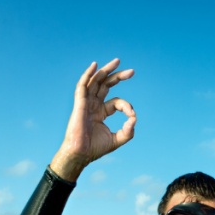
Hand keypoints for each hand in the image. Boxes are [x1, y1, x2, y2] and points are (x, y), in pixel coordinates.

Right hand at [50, 59, 135, 180]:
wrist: (81, 153)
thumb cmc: (96, 148)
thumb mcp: (118, 139)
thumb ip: (128, 131)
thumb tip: (134, 118)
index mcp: (101, 112)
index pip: (117, 102)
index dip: (127, 106)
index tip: (132, 115)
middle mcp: (93, 105)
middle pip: (105, 85)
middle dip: (118, 77)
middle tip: (132, 71)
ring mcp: (86, 103)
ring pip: (95, 82)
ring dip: (105, 71)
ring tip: (117, 61)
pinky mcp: (79, 104)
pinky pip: (82, 86)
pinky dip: (87, 75)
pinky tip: (94, 66)